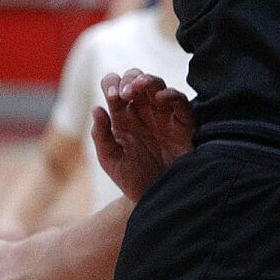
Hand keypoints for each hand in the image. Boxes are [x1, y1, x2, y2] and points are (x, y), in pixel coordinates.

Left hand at [91, 68, 194, 201]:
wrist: (156, 200)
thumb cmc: (132, 180)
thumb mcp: (110, 160)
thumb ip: (101, 136)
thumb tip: (97, 108)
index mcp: (122, 116)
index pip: (115, 86)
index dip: (112, 83)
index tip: (112, 96)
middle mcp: (143, 111)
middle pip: (136, 79)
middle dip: (129, 79)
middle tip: (124, 93)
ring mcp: (163, 115)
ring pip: (157, 84)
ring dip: (147, 80)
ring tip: (137, 87)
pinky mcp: (182, 123)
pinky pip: (180, 101)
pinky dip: (171, 94)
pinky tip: (161, 98)